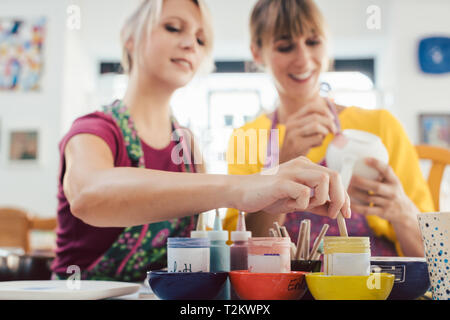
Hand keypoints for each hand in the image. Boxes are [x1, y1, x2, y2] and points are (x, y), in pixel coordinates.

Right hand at [235, 156, 350, 218]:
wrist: (241, 192)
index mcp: (306, 166)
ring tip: (307, 207)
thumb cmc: (267, 196)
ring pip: (323, 179)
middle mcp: (301, 165)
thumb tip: (335, 211)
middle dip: (340, 198)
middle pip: (334, 175)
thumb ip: (315, 203)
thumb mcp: (296, 200)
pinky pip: (304, 193)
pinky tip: (289, 205)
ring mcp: (291, 172)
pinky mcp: (281, 182)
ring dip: (322, 198)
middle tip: (335, 215)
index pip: (335, 177)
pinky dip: (303, 204)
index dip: (345, 196)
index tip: (346, 214)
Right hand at [279, 97, 337, 162]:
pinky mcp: (298, 144)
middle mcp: (291, 124)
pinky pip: (317, 138)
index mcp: (292, 118)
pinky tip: (316, 145)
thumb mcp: (301, 130)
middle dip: (329, 123)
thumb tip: (330, 116)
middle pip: (316, 117)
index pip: (311, 107)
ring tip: (324, 137)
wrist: (285, 160)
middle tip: (334, 130)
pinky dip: (321, 141)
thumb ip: (311, 121)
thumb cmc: (298, 144)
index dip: (324, 110)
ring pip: (316, 126)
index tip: (332, 118)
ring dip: (325, 132)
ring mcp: (293, 134)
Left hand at [348, 158, 418, 223]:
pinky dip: (357, 207)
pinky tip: (348, 202)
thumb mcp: (392, 182)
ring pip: (369, 198)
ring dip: (356, 194)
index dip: (377, 164)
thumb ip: (381, 174)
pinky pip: (367, 210)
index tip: (365, 159)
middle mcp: (392, 192)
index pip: (387, 170)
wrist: (405, 212)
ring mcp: (388, 203)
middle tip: (349, 177)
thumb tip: (362, 161)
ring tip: (345, 188)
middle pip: (376, 187)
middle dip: (361, 182)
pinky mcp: (382, 213)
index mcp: (394, 181)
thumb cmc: (392, 192)